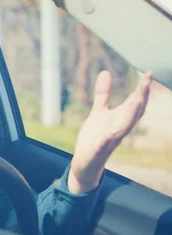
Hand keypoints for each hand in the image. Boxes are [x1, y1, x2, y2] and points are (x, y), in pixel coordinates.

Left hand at [68, 70, 152, 193]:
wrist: (85, 162)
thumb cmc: (95, 136)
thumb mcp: (98, 112)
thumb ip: (103, 94)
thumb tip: (106, 72)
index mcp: (120, 119)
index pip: (135, 102)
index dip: (142, 89)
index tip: (149, 73)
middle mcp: (119, 129)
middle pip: (133, 114)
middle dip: (141, 98)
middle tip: (147, 83)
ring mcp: (109, 141)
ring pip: (122, 129)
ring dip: (129, 116)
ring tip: (135, 100)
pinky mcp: (96, 152)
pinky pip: (102, 147)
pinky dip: (104, 141)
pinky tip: (105, 136)